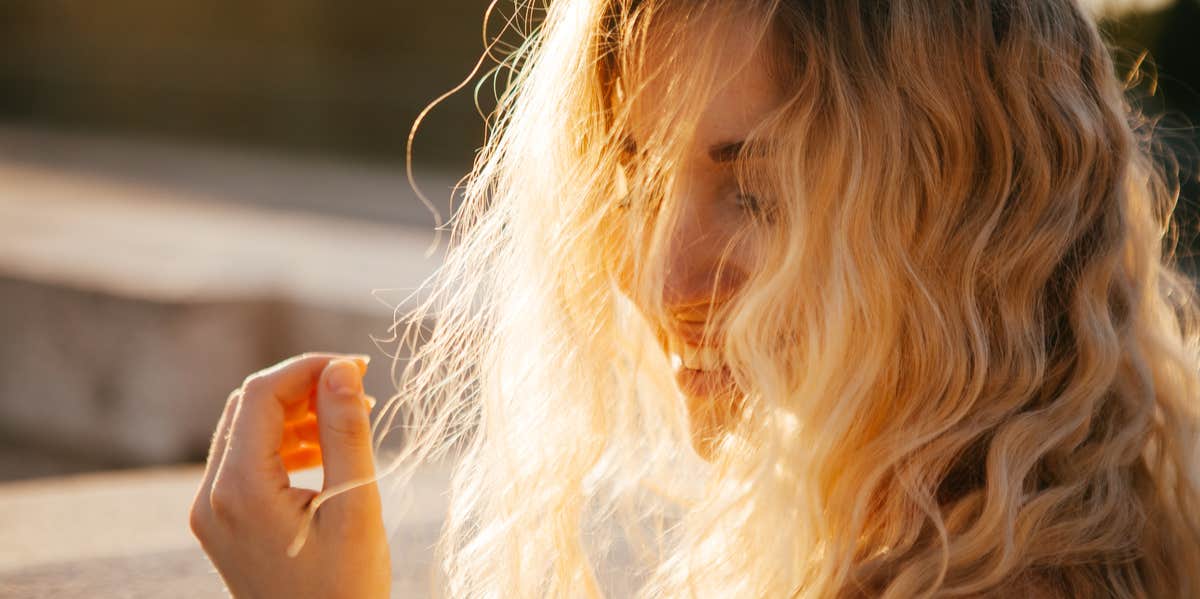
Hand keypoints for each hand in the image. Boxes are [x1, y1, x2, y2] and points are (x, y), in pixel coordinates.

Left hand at [189, 353, 390, 598]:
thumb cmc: (346, 588)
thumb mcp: (354, 507)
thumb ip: (346, 433)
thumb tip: (341, 370)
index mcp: (240, 490)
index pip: (261, 394)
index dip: (309, 368)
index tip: (359, 368)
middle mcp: (212, 497)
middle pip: (248, 407)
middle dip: (303, 386)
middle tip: (358, 388)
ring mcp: (211, 511)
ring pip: (245, 430)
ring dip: (296, 413)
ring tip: (350, 416)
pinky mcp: (221, 523)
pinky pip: (245, 460)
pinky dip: (283, 442)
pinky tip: (324, 449)